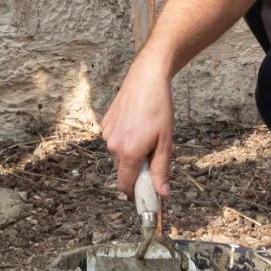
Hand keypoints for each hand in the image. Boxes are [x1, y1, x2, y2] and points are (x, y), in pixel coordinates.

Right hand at [101, 54, 174, 198]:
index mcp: (129, 153)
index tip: (147, 190)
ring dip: (132, 151)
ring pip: (119, 153)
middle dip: (138, 166)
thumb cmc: (159, 108)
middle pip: (124, 168)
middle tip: (155, 151)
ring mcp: (107, 133)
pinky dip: (125, 138)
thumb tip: (162, 193)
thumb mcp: (165, 141)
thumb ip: (161, 169)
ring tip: (147, 133)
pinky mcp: (105, 122)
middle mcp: (113, 145)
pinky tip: (137, 123)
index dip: (136, 191)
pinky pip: (115, 138)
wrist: (146, 78)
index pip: (125, 184)